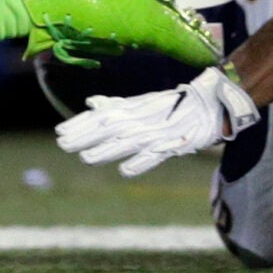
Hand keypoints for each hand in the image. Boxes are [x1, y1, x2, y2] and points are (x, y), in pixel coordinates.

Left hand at [56, 67, 258, 177]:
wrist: (213, 101)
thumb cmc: (175, 104)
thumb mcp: (143, 103)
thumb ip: (117, 104)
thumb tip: (92, 103)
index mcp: (135, 108)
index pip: (103, 115)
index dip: (81, 124)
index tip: (59, 132)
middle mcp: (144, 119)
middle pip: (110, 127)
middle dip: (85, 135)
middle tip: (62, 143)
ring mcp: (159, 132)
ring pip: (129, 142)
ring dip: (107, 150)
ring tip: (86, 157)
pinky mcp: (175, 145)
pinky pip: (156, 155)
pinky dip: (141, 162)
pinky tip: (125, 171)